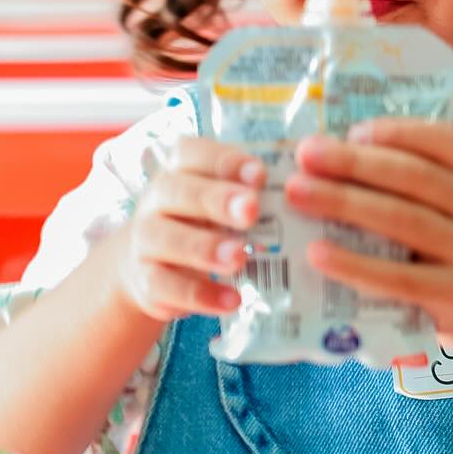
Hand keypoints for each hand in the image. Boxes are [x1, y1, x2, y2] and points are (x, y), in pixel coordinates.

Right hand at [118, 138, 264, 323]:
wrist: (153, 266)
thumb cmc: (201, 223)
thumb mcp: (220, 199)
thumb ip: (250, 191)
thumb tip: (307, 187)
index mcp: (179, 169)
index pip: (193, 153)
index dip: (225, 162)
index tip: (260, 174)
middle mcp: (156, 199)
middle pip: (178, 191)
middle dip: (215, 199)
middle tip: (251, 210)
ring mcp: (145, 241)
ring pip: (166, 238)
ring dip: (204, 248)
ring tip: (239, 257)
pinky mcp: (146, 281)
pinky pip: (167, 286)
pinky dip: (201, 294)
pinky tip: (233, 300)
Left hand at [285, 119, 452, 390]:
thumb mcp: (450, 198)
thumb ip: (407, 176)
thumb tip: (329, 154)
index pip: (441, 140)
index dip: (394, 132)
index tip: (349, 131)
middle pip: (414, 177)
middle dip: (354, 163)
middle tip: (306, 155)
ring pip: (404, 221)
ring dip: (345, 204)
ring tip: (299, 195)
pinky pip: (398, 278)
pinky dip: (355, 265)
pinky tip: (317, 253)